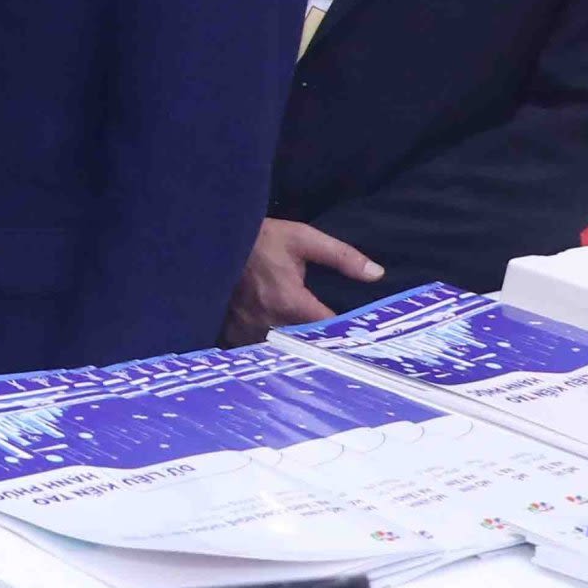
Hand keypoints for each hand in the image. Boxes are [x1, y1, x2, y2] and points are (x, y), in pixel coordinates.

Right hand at [222, 215, 381, 346]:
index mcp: (290, 301)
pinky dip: (264, 346)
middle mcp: (268, 320)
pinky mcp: (229, 330)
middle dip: (316, 342)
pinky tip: (272, 340)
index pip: (327, 330)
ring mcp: (245, 328)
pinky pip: (253, 348)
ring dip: (289, 346)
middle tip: (331, 340)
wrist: (210, 239)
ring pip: (278, 349)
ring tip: (302, 343)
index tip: (354, 334)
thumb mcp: (303, 238)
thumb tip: (377, 274)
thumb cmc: (259, 239)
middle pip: (302, 343)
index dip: (342, 333)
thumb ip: (342, 256)